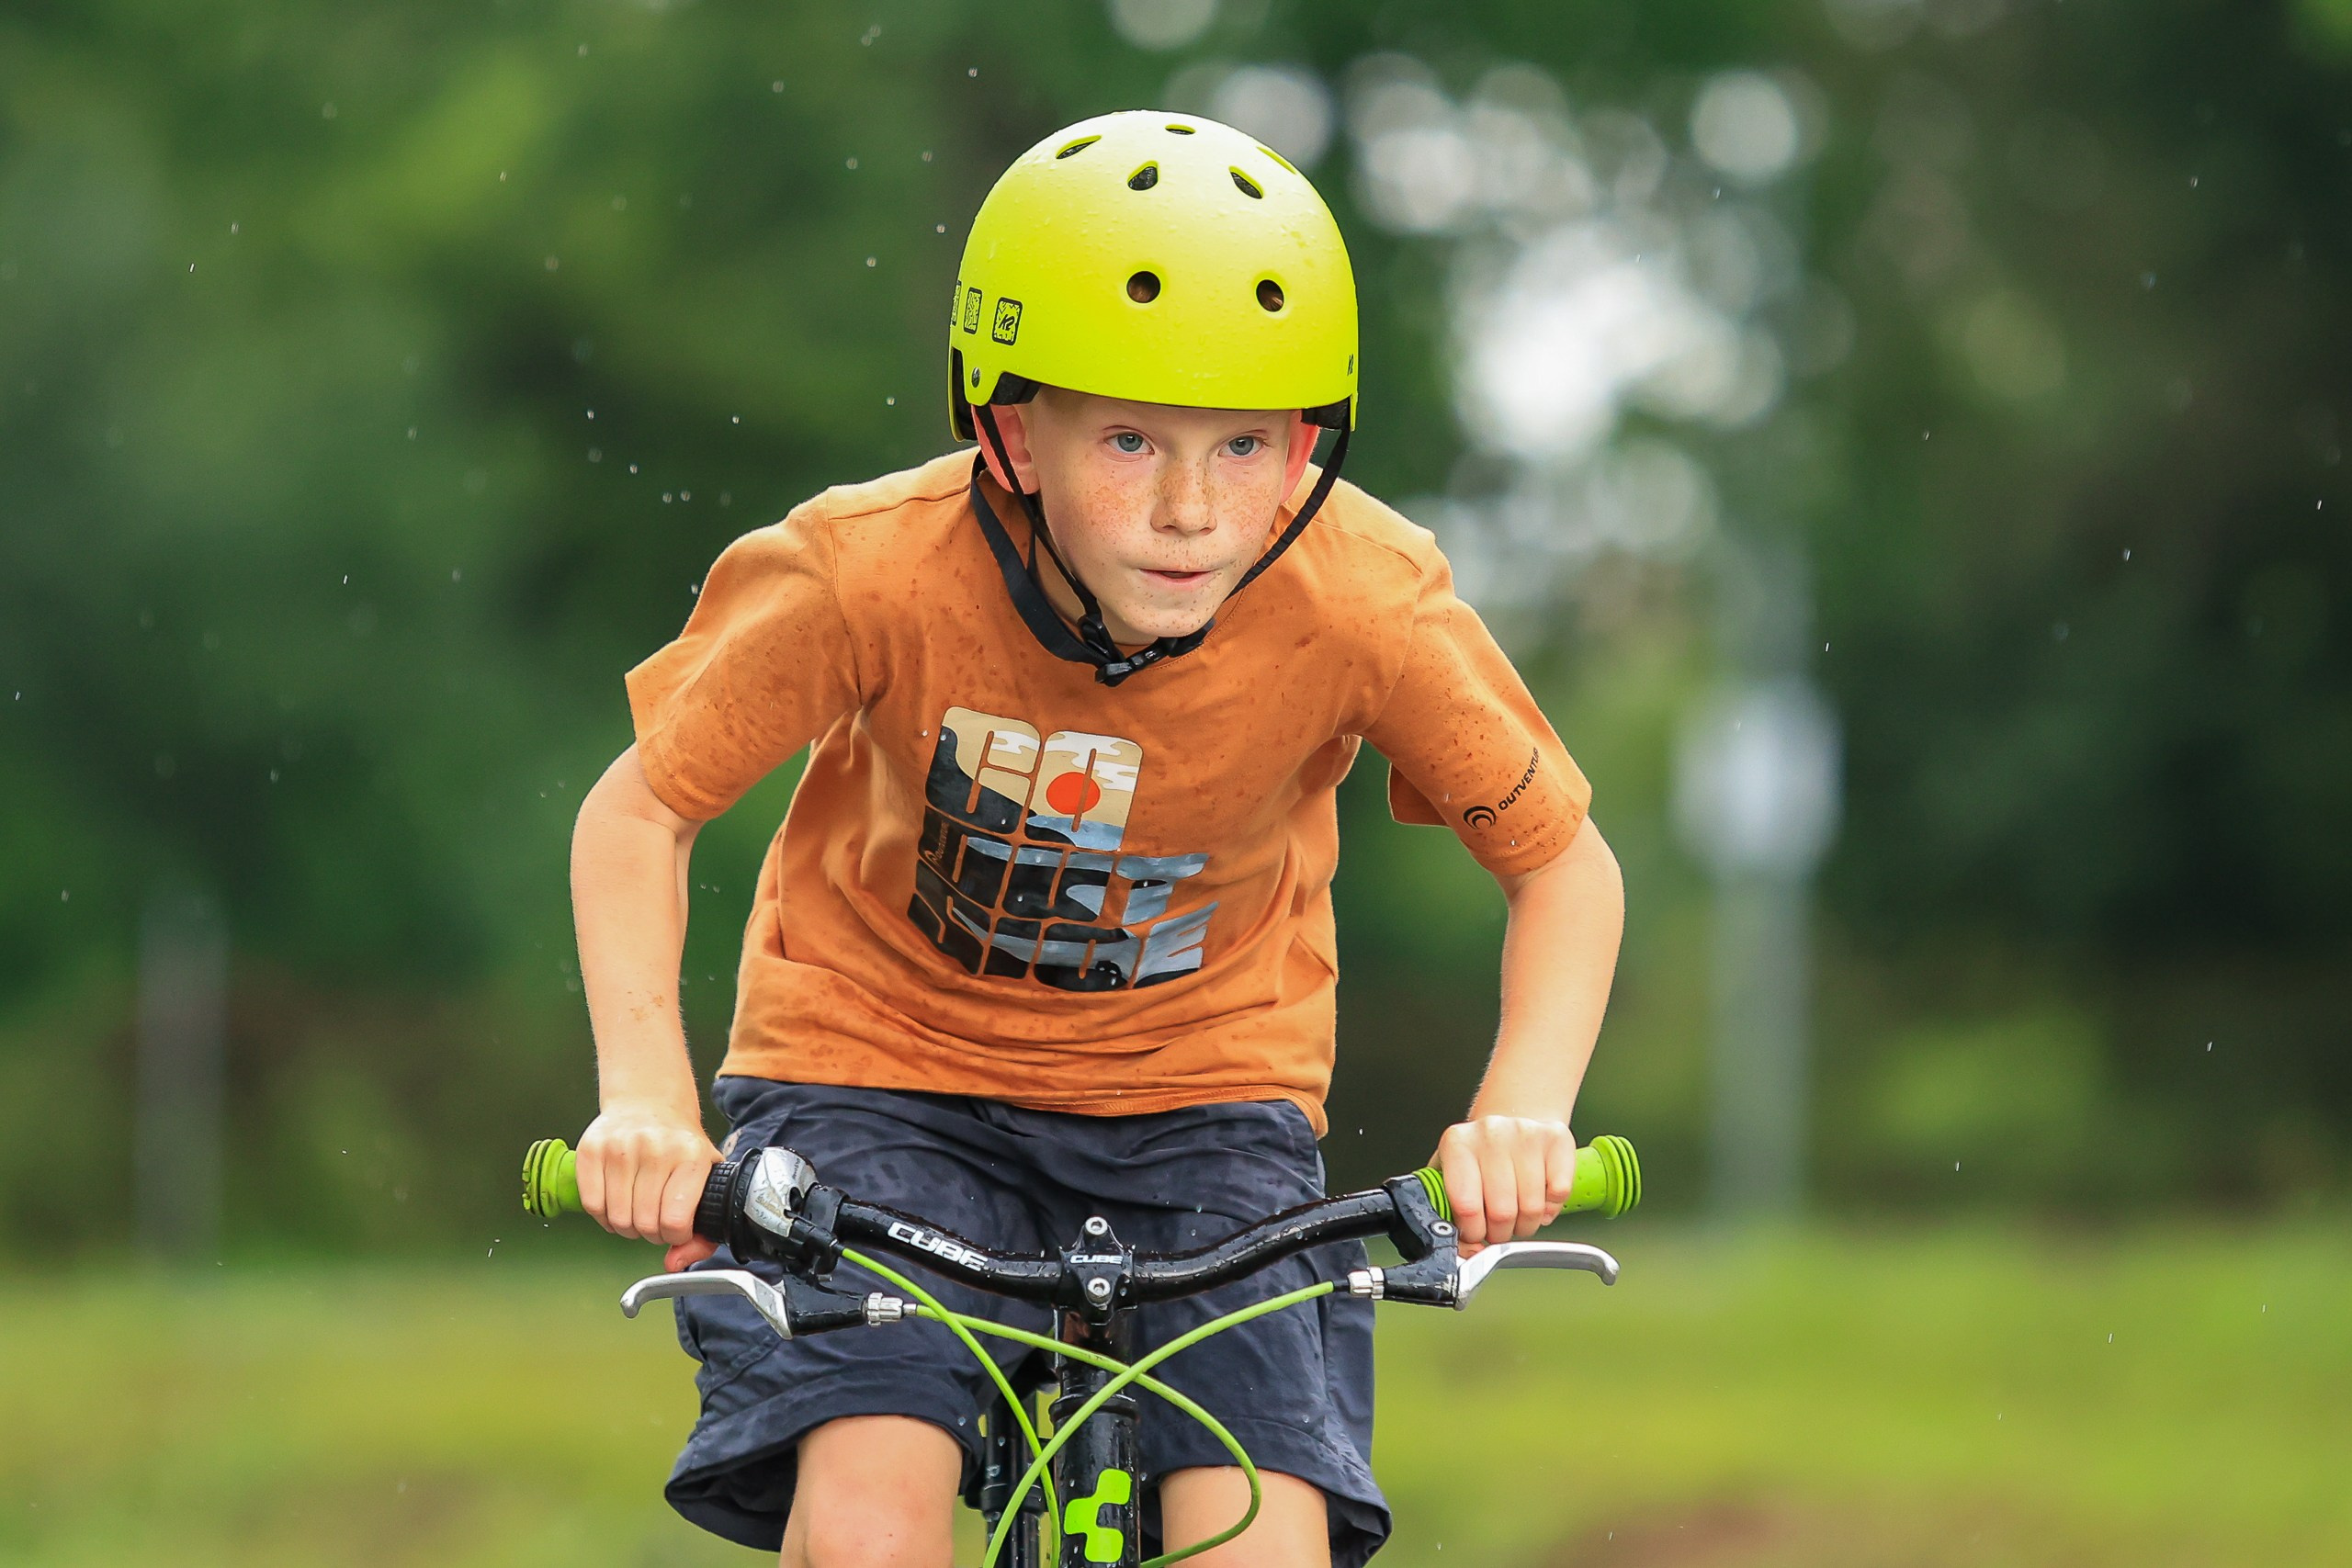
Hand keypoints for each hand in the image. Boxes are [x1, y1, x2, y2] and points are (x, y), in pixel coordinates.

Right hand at [577, 1101, 722, 1269]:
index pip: (675, 1221)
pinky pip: (592, 1205)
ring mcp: (621, 1147)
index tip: (676, 1228)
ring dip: (626, 1227)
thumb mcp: (706, 1178)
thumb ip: (703, 1232)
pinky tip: (616, 1203)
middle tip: (654, 1220)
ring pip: (617, 1219)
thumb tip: (675, 1264)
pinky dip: (603, 1216)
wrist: (649, 1102)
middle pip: (643, 1224)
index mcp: (691, 1156)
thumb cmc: (680, 1146)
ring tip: (636, 1210)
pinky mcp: (592, 1148)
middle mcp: (656, 1148)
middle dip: (650, 1233)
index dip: (674, 1236)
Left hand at [1431, 1115, 1576, 1255]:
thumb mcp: (1451, 1177)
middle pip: (1502, 1212)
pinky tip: (1539, 1198)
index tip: (1476, 1234)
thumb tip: (1468, 1252)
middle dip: (1501, 1232)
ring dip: (1526, 1223)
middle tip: (1498, 1226)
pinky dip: (1550, 1206)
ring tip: (1518, 1213)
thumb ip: (1449, 1215)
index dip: (1474, 1232)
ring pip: (1533, 1207)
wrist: (1512, 1116)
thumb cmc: (1481, 1155)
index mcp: (1457, 1144)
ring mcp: (1525, 1133)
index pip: (1466, 1206)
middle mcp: (1490, 1133)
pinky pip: (1560, 1193)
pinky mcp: (1556, 1138)